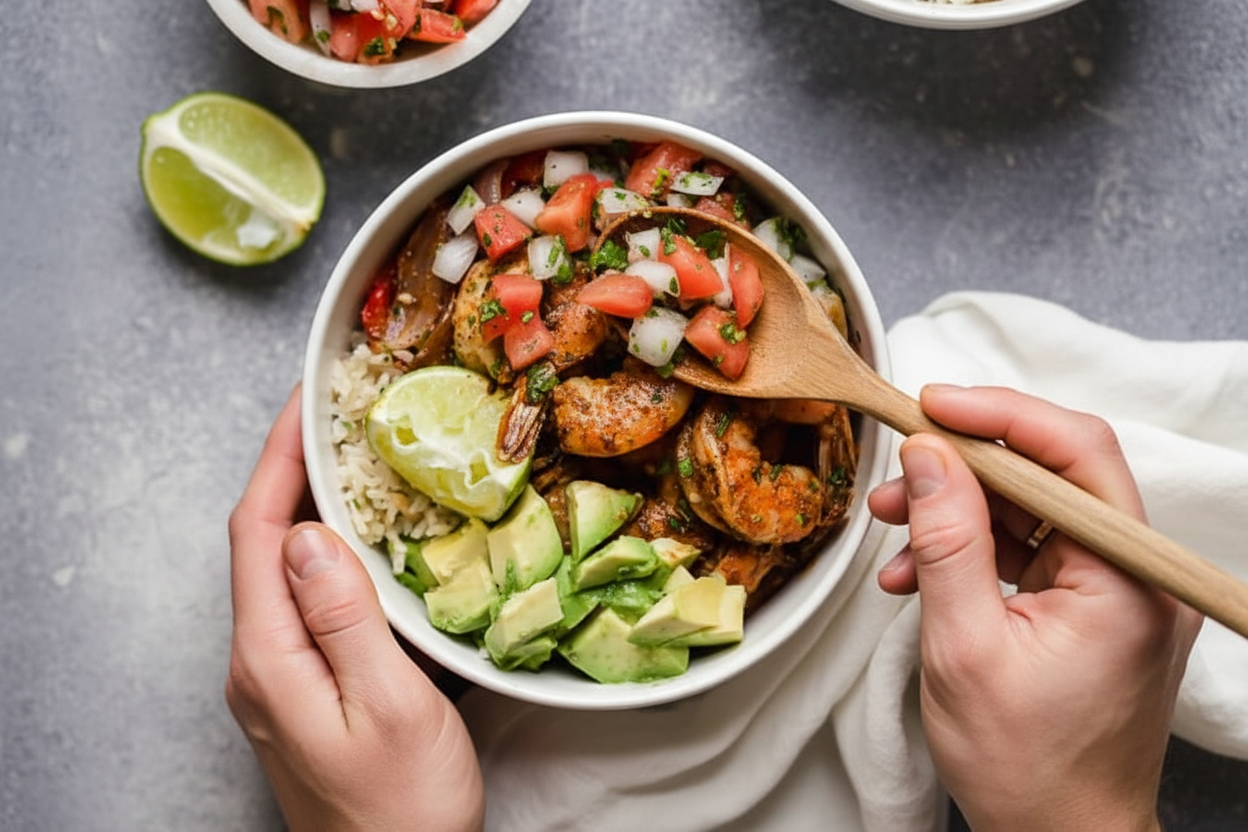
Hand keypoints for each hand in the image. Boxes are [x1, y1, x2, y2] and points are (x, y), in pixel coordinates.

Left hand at [226, 386, 483, 831]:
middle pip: (262, 542)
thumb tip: (309, 532)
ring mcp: (280, 678)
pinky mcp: (306, 688)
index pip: (257, 531)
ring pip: (285, 568)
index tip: (304, 398)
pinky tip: (371, 539)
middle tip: (338, 413)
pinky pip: (307, 598)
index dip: (277, 456)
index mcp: (270, 658)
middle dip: (292, 467)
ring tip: (356, 456)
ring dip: (312, 505)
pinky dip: (333, 550)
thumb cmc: (403, 809)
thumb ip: (345, 618)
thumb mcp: (389, 707)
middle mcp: (261, 662)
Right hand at [868, 385, 1201, 831]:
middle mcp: (1136, 575)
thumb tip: (927, 453)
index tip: (929, 404)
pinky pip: (1030, 551)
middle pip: (1052, 475)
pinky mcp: (1092, 609)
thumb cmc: (1024, 766)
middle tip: (897, 469)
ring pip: (1033, 510)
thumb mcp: (964, 646)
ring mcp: (1116, 592)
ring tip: (890, 528)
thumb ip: (948, 540)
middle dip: (964, 465)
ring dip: (958, 510)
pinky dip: (972, 551)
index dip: (1000, 414)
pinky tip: (917, 575)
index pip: (1077, 452)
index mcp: (1125, 580)